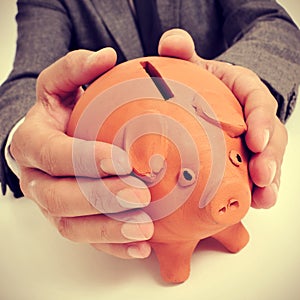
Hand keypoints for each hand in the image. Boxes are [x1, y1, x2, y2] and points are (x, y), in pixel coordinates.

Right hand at [10, 48, 153, 257]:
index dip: (83, 158)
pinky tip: (141, 245)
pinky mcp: (69, 220)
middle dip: (99, 198)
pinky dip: (114, 245)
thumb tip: (105, 56)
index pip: (52, 154)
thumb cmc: (60, 112)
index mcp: (32, 143)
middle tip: (139, 194)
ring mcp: (52, 205)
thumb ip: (77, 69)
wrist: (54, 139)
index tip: (121, 159)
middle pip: (59, 197)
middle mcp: (37, 179)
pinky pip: (87, 240)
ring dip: (109, 230)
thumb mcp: (62, 85)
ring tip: (145, 228)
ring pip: (72, 227)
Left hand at [158, 29, 287, 208]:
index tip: (255, 139)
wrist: (201, 98)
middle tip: (263, 176)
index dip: (261, 120)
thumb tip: (171, 43)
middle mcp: (253, 117)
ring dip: (269, 181)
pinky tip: (253, 204)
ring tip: (263, 199)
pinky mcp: (244, 158)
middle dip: (270, 158)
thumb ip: (181, 52)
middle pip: (271, 136)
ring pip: (268, 160)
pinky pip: (255, 174)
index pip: (260, 101)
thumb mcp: (192, 65)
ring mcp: (252, 140)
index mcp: (244, 90)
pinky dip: (255, 190)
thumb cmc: (198, 82)